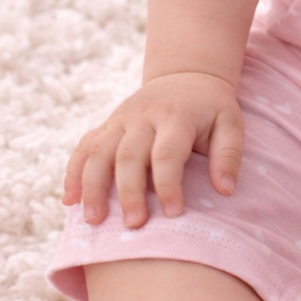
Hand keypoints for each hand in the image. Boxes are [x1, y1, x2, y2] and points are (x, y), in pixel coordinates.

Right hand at [62, 72, 243, 228]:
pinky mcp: (108, 124)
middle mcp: (144, 116)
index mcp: (177, 117)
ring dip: (92, 185)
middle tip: (133, 225)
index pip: (167, 153)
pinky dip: (74, 172)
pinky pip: (85, 146)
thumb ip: (229, 154)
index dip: (168, 184)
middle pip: (128, 154)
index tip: (173, 213)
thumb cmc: (210, 108)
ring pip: (99, 150)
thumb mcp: (230, 122)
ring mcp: (121, 119)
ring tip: (92, 220)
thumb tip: (225, 190)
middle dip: (128, 191)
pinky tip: (69, 200)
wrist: (186, 75)